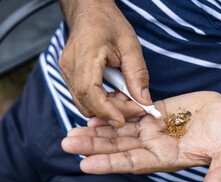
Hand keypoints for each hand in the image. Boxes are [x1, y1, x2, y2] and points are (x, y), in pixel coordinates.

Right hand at [58, 0, 151, 127]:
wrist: (89, 12)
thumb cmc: (109, 23)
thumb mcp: (130, 45)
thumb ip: (137, 74)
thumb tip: (144, 101)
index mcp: (85, 55)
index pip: (89, 91)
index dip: (105, 110)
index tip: (123, 120)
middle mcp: (69, 67)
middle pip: (87, 102)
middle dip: (112, 112)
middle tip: (137, 107)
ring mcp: (66, 72)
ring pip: (84, 104)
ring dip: (107, 108)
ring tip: (127, 98)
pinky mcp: (69, 76)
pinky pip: (84, 98)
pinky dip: (101, 102)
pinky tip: (116, 94)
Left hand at [62, 91, 220, 181]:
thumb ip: (219, 173)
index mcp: (168, 158)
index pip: (135, 163)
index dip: (111, 163)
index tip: (85, 164)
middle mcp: (156, 146)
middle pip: (121, 148)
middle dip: (95, 146)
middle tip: (68, 143)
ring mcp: (154, 129)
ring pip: (121, 131)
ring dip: (99, 131)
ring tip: (74, 130)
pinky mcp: (156, 112)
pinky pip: (131, 113)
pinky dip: (114, 113)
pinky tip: (96, 112)